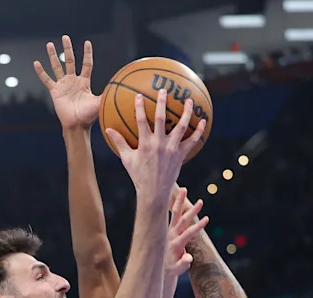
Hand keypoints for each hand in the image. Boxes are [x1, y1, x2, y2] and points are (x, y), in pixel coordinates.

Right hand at [34, 35, 99, 130]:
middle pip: (70, 61)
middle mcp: (73, 81)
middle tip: (65, 37)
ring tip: (49, 44)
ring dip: (53, 56)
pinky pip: (46, 80)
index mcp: (84, 82)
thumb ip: (107, 94)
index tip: (87, 42)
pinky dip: (41, 72)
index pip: (86, 64)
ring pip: (57, 67)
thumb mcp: (99, 102)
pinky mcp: (55, 91)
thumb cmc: (88, 116)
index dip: (87, 54)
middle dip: (68, 49)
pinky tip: (36, 63)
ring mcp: (63, 85)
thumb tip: (120, 88)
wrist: (76, 126)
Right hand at [106, 90, 205, 207]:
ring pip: (181, 127)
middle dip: (162, 103)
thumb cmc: (139, 175)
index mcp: (145, 144)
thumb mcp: (127, 159)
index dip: (140, 107)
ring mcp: (172, 149)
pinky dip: (199, 131)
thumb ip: (119, 142)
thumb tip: (108, 130)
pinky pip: (192, 141)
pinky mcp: (181, 155)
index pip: (141, 120)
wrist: (154, 192)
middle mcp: (159, 144)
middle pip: (162, 119)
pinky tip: (203, 121)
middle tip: (164, 90)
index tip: (139, 95)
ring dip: (186, 112)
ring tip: (189, 100)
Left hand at [165, 187, 207, 277]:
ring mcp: (169, 231)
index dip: (198, 227)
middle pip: (183, 220)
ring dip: (180, 201)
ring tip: (184, 189)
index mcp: (175, 244)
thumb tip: (189, 258)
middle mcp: (171, 235)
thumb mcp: (177, 269)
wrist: (158, 266)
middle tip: (201, 201)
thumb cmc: (171, 269)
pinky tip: (176, 195)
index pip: (188, 233)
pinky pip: (172, 215)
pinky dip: (174, 205)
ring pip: (175, 214)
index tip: (207, 219)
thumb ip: (183, 264)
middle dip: (192, 211)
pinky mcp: (167, 229)